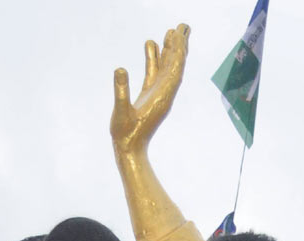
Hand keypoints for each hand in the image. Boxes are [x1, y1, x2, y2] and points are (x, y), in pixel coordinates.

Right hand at [111, 24, 189, 153]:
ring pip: (167, 68)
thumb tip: (120, 69)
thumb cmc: (125, 135)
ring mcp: (158, 94)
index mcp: (162, 97)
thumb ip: (121, 92)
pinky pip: (155, 73)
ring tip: (172, 31)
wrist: (129, 151)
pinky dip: (155, 59)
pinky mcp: (150, 96)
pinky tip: (152, 45)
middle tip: (184, 26)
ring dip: (170, 50)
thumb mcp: (121, 113)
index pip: (173, 70)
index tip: (178, 34)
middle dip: (180, 46)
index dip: (177, 52)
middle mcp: (164, 94)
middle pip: (175, 66)